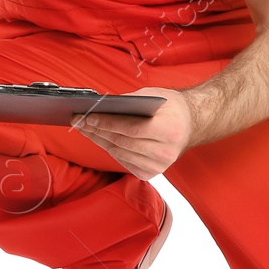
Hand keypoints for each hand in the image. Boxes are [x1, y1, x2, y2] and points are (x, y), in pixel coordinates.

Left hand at [70, 88, 192, 180]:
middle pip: (121, 142)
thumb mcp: (154, 95)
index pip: (131, 129)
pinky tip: (99, 138)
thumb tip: (100, 106)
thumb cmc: (171, 107)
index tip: (87, 116)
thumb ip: (129, 101)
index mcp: (169, 130)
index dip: (106, 123)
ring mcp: (159, 166)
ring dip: (98, 140)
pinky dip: (109, 149)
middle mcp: (166, 152)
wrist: (190, 125)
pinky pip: (122, 161)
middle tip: (78, 120)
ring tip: (84, 128)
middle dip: (96, 131)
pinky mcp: (151, 173)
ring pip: (119, 153)